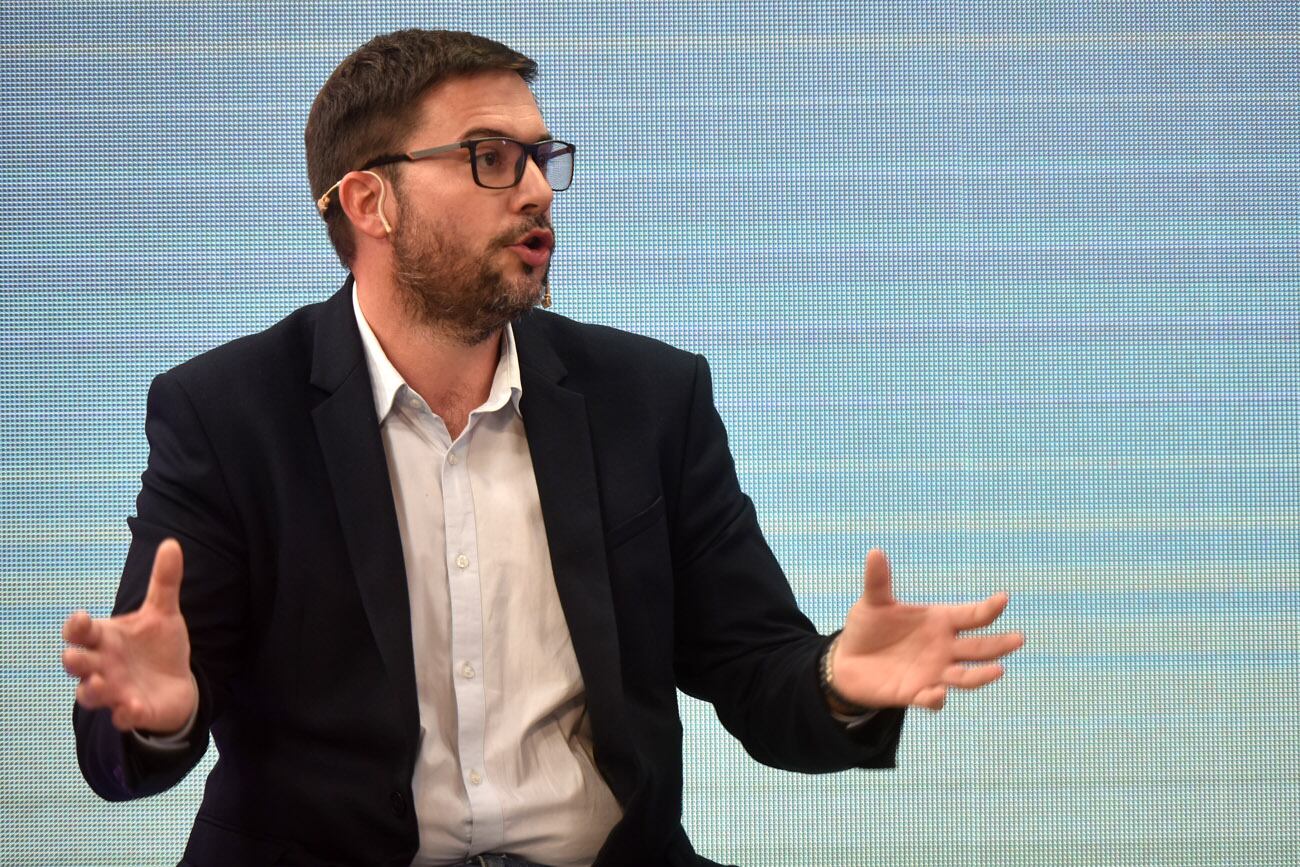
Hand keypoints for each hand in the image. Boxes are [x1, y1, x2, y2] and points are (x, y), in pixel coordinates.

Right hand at [62, 538, 197, 733]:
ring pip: (90, 695)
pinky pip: (123, 717)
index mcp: (106, 639)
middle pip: (77, 665)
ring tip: (100, 684)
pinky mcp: (133, 712)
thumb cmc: (158, 647)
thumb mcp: (163, 612)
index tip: (81, 618)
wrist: (177, 683)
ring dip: (92, 691)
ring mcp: (115, 691)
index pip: (80, 632)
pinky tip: (133, 708)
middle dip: (74, 661)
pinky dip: (125, 714)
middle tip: (75, 656)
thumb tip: (171, 544)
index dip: (76, 626)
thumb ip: (164, 582)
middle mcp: (103, 666)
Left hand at [831, 548, 1023, 710]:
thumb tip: (874, 551)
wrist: (849, 662)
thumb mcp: (872, 603)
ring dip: (981, 675)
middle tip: (1019, 638)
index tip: (1003, 599)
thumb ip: (878, 581)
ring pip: (965, 676)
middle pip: (979, 647)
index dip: (988, 608)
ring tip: (998, 671)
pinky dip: (937, 697)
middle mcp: (943, 647)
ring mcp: (933, 672)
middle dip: (999, 644)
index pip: (971, 615)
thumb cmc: (867, 628)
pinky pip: (933, 698)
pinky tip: (938, 693)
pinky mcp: (916, 693)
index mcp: (939, 621)